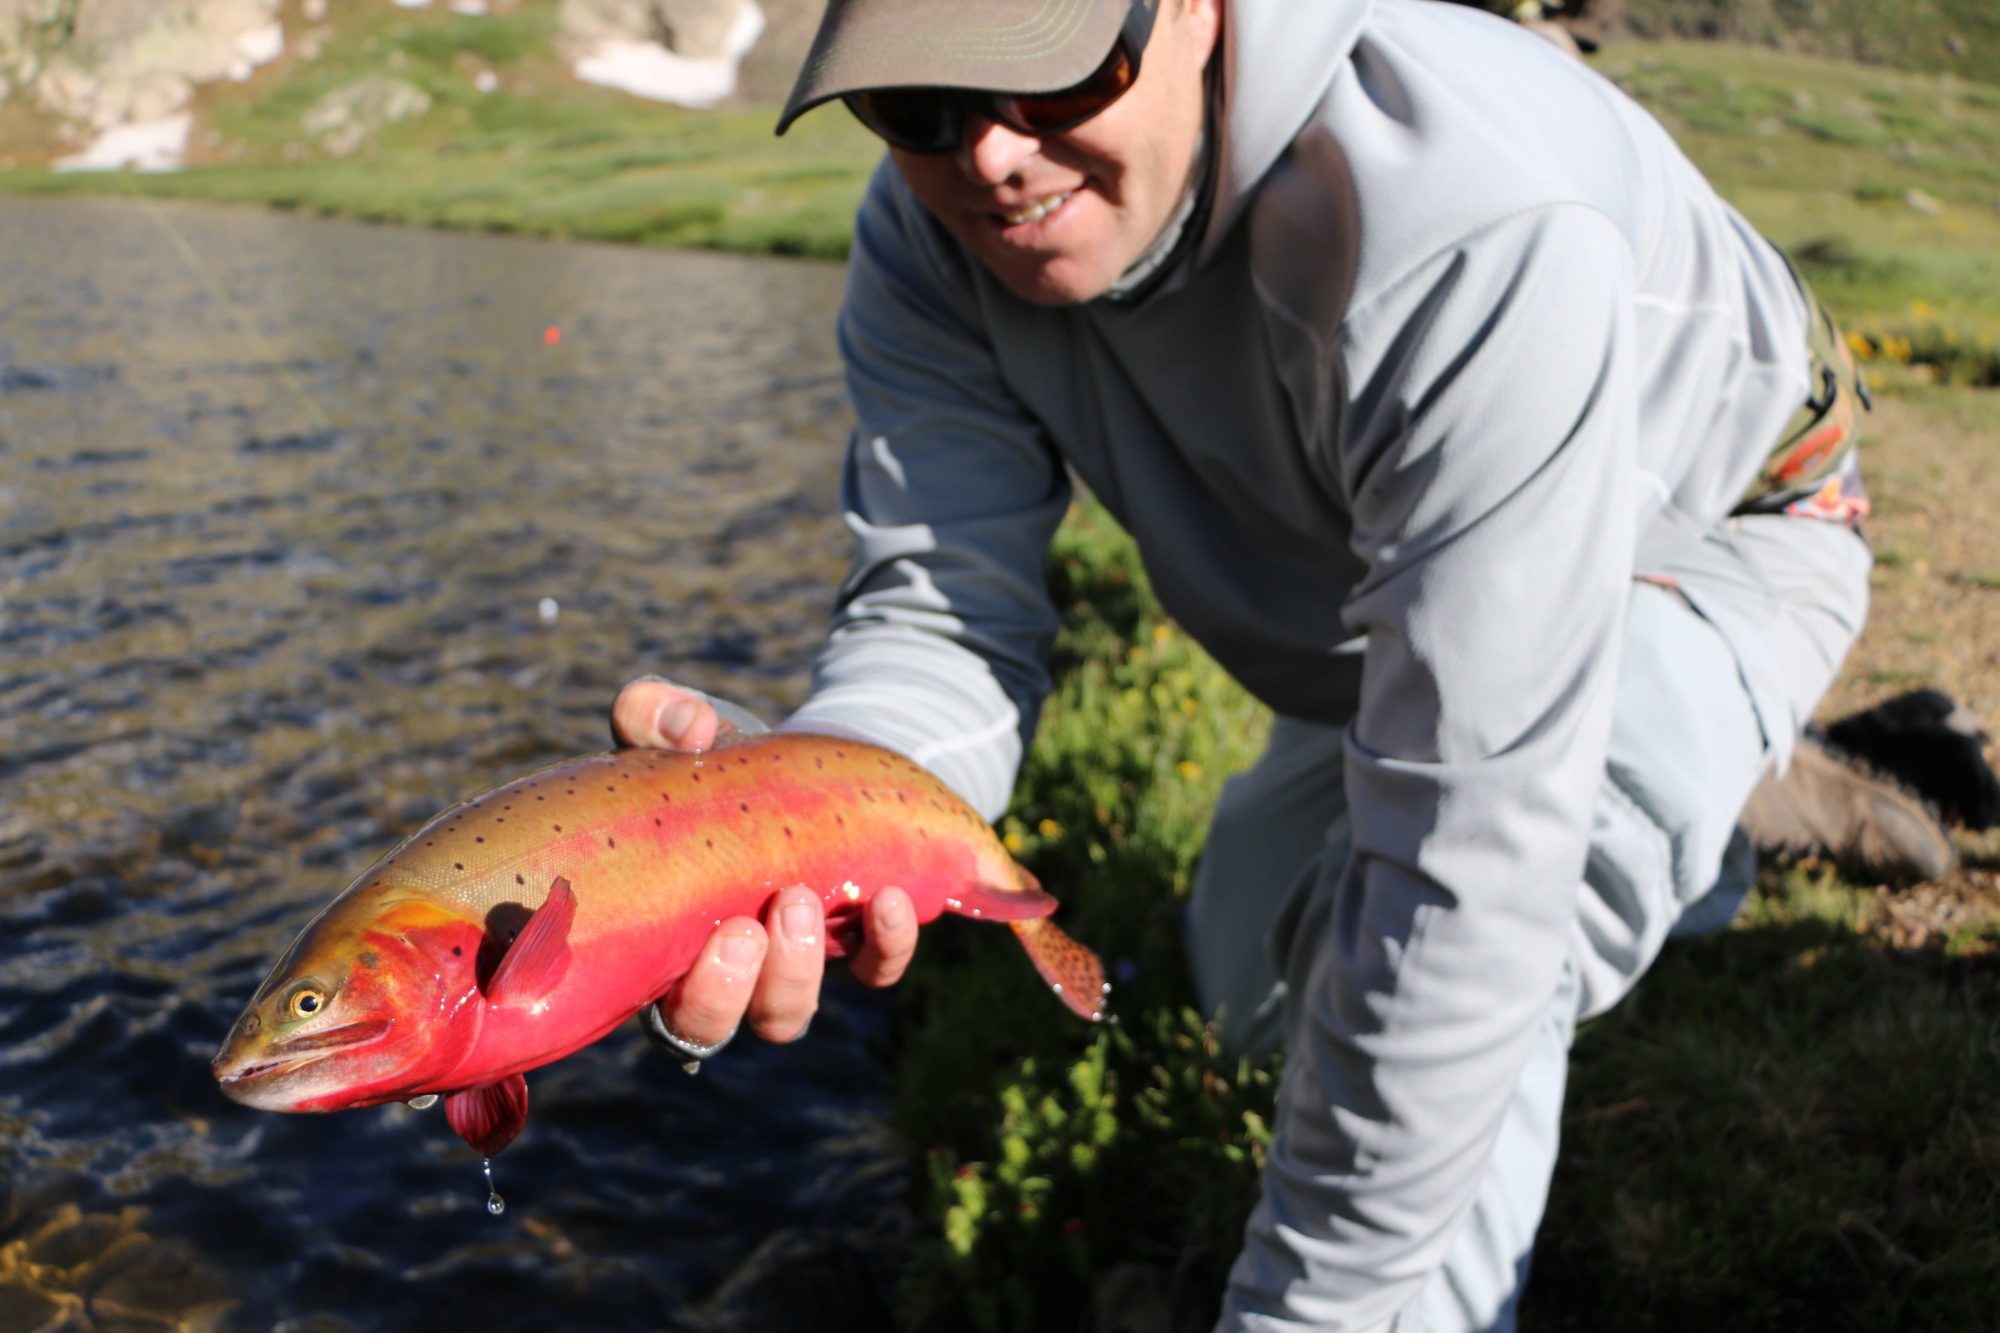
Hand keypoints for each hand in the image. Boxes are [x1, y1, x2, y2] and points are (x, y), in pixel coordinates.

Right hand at [609, 676, 921, 1054]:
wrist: (796, 760)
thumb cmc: (716, 761)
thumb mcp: (680, 733)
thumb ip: (657, 716)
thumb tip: (686, 726)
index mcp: (663, 941)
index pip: (665, 1011)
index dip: (692, 996)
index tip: (717, 935)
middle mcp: (725, 971)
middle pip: (719, 1026)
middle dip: (736, 989)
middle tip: (751, 925)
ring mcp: (791, 963)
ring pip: (787, 1013)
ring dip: (800, 967)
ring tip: (805, 899)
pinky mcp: (855, 944)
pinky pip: (873, 971)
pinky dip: (887, 945)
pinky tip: (890, 898)